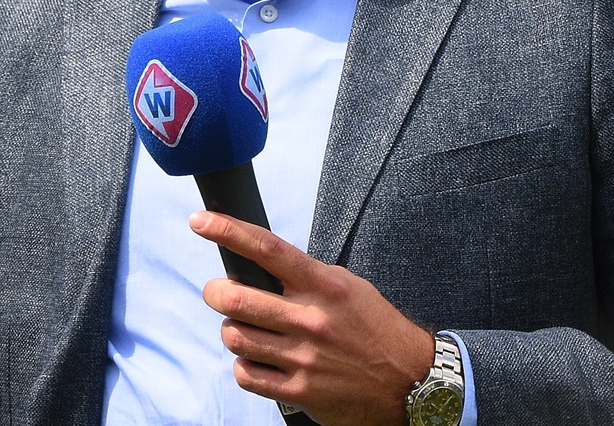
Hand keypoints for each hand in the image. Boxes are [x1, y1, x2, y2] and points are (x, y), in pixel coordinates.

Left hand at [192, 210, 435, 425]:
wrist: (414, 383)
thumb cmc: (375, 328)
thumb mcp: (347, 287)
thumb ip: (304, 274)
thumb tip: (256, 261)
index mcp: (324, 286)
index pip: (267, 249)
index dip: (228, 231)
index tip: (199, 220)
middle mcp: (311, 319)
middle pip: (234, 297)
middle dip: (216, 292)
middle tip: (220, 293)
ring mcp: (305, 357)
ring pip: (234, 336)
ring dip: (233, 330)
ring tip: (247, 330)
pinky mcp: (302, 391)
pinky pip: (246, 374)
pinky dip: (245, 366)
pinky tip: (259, 361)